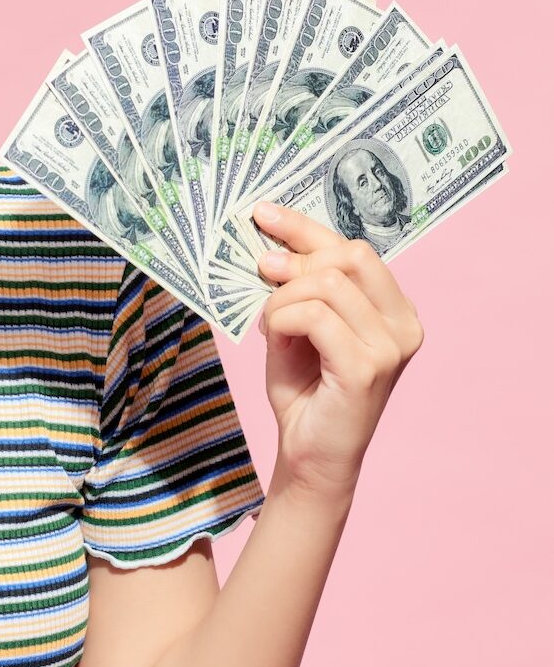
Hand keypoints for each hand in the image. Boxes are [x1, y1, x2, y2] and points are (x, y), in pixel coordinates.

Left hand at [251, 199, 423, 504]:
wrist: (309, 453)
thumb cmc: (305, 386)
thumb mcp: (298, 322)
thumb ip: (299, 283)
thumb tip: (271, 237)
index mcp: (394, 308)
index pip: (355, 247)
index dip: (306, 226)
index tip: (263, 213)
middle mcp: (404, 324)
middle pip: (349, 255)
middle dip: (296, 260)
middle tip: (263, 275)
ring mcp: (391, 347)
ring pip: (327, 283)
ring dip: (283, 297)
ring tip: (271, 323)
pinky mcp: (367, 368)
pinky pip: (314, 316)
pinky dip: (282, 318)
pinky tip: (275, 337)